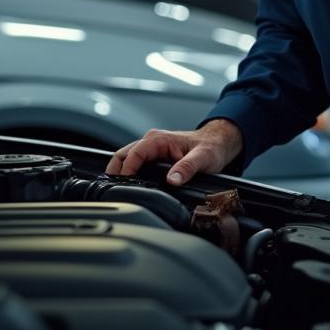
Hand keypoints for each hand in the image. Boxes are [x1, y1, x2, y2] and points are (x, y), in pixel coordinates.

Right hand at [106, 119, 244, 185]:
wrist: (216, 142)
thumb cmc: (210, 147)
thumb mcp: (203, 158)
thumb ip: (187, 168)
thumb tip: (172, 180)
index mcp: (160, 139)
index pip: (134, 153)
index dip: (126, 169)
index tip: (124, 184)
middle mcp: (152, 141)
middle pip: (123, 154)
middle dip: (114, 170)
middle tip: (113, 190)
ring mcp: (151, 148)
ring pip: (126, 157)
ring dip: (119, 171)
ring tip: (117, 189)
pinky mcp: (153, 156)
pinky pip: (134, 162)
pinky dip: (127, 172)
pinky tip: (128, 184)